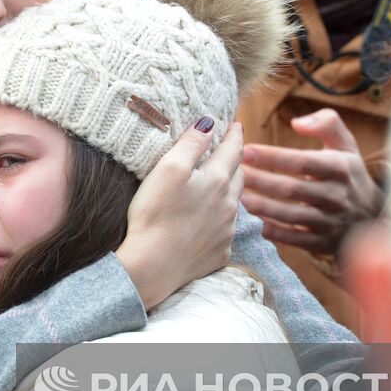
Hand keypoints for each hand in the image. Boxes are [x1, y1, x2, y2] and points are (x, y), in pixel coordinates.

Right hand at [116, 120, 243, 310]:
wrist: (153, 266)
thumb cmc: (155, 214)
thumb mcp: (168, 168)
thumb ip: (191, 143)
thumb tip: (209, 123)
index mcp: (217, 180)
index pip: (233, 150)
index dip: (235, 134)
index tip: (236, 124)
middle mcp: (229, 205)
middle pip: (238, 176)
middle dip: (234, 161)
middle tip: (228, 152)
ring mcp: (226, 232)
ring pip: (234, 203)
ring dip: (228, 190)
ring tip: (217, 185)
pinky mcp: (219, 253)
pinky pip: (225, 230)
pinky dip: (220, 220)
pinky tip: (208, 221)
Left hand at [240, 109, 384, 256]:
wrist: (374, 217)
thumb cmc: (349, 173)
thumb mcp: (346, 144)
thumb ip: (327, 123)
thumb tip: (297, 122)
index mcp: (340, 168)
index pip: (303, 162)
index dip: (274, 157)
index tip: (247, 150)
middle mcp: (336, 196)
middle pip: (292, 189)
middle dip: (261, 181)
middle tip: (234, 173)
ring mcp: (329, 221)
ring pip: (290, 215)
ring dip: (262, 206)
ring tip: (238, 196)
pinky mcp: (321, 242)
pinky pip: (294, 239)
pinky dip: (273, 231)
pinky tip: (252, 221)